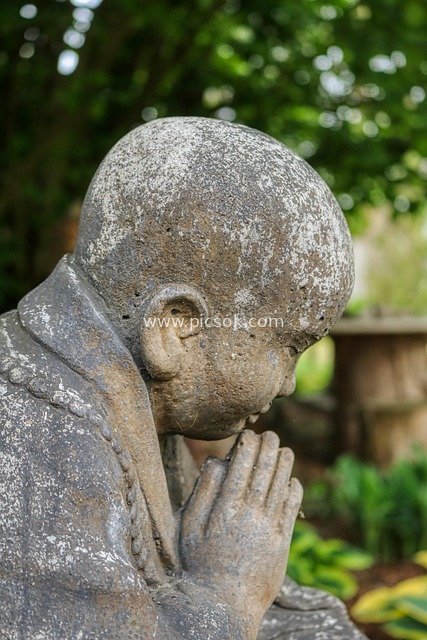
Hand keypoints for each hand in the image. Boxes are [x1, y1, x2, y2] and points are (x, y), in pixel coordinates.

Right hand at [179, 430, 302, 637]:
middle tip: (270, 434)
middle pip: (263, 471)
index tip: (248, 434)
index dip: (247, 446)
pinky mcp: (282, 543)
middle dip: (268, 448)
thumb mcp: (189, 527)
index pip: (241, 466)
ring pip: (280, 486)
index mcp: (225, 508)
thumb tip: (215, 461)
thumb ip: (202, 492)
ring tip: (284, 450)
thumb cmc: (200, 564)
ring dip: (284, 464)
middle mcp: (249, 515)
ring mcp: (268, 528)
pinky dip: (293, 491)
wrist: (223, 605)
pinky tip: (292, 480)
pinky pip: (291, 509)